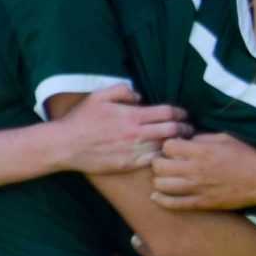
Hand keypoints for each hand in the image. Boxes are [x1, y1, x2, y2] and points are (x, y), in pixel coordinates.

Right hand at [51, 83, 190, 174]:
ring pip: (165, 148)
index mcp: (132, 115)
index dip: (180, 113)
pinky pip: (153, 161)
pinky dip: (163, 158)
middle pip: (173, 131)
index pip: (167, 113)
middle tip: (189, 129)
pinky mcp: (129, 165)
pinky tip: (165, 155)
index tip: (184, 114)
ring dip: (176, 144)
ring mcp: (134, 151)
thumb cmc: (81, 119)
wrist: (66, 145)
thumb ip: (122, 91)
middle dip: (185, 129)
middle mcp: (136, 134)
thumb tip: (140, 96)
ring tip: (182, 143)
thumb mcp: (99, 96)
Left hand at [151, 131, 255, 211]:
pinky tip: (157, 196)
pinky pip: (174, 204)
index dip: (168, 145)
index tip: (173, 147)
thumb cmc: (246, 156)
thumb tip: (186, 140)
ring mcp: (196, 188)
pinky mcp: (201, 203)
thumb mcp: (225, 138)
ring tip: (165, 177)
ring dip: (159, 179)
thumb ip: (202, 138)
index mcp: (201, 151)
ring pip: (161, 185)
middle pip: (159, 165)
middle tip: (165, 162)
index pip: (167, 146)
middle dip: (159, 161)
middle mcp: (194, 169)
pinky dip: (161, 200)